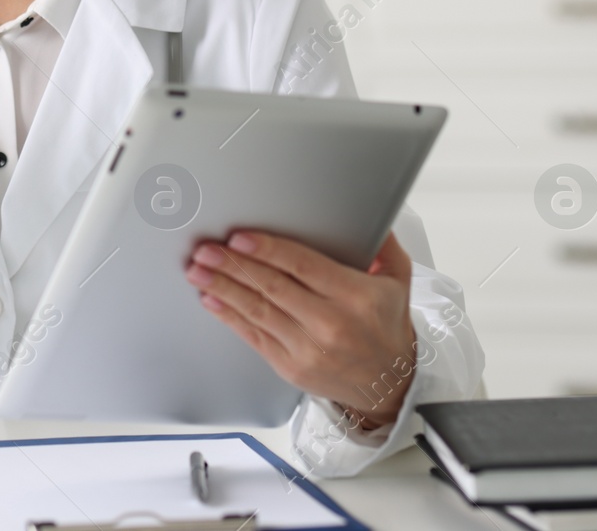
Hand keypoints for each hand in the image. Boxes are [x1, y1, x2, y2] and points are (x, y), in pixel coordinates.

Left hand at [185, 231, 417, 431]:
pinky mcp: (291, 367)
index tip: (240, 238)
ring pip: (258, 311)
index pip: (304, 266)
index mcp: (355, 297)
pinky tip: (211, 299)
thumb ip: (383, 245)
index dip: (268, 250)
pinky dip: (229, 316)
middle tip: (207, 249)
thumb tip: (372, 212)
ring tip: (198, 270)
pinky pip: (253, 336)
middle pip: (273, 287)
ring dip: (223, 287)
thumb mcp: (397, 281)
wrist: (389, 384)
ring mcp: (308, 349)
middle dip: (233, 265)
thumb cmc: (387, 327)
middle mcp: (330, 324)